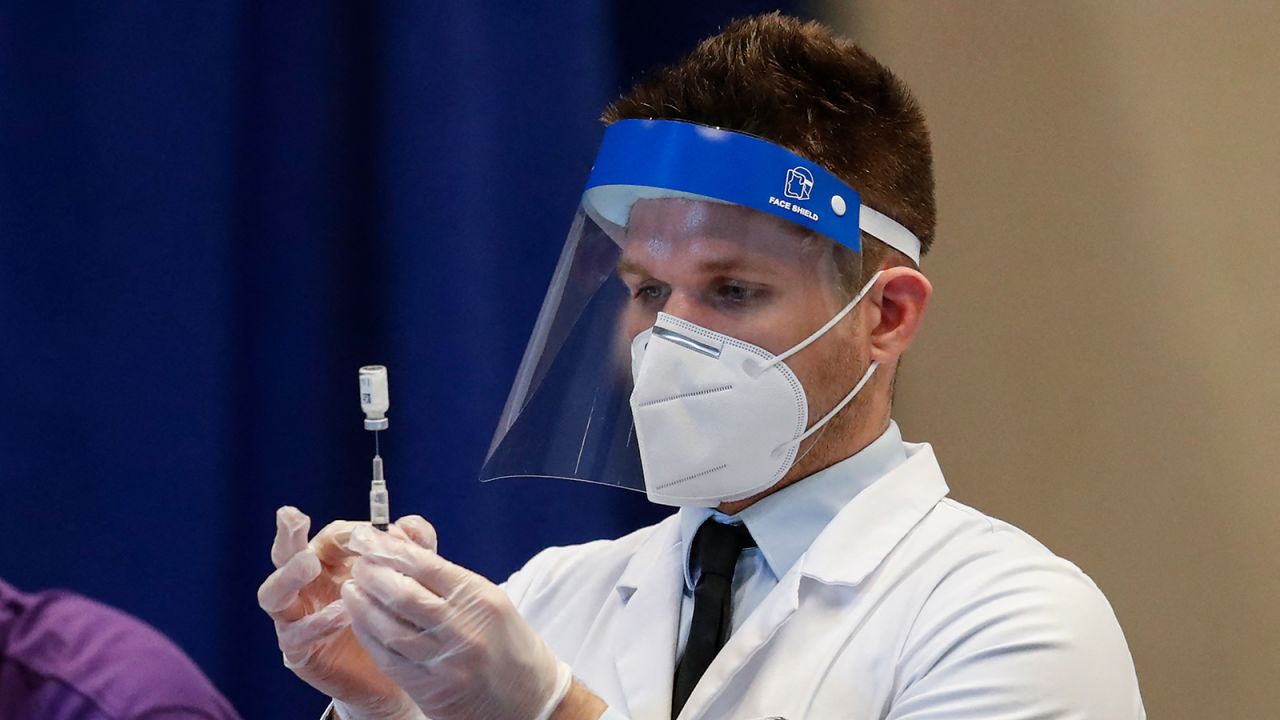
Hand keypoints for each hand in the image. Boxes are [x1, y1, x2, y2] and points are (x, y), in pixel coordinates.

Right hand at [256, 506, 429, 719]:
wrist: (393, 674)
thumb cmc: (392, 619)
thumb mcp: (408, 581)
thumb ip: (412, 551)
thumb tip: (409, 524)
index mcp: (330, 564)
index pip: (329, 537)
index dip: (348, 532)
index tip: (369, 531)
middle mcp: (307, 586)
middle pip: (285, 555)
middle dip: (288, 534)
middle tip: (293, 515)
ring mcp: (296, 618)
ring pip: (273, 594)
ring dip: (289, 576)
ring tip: (309, 564)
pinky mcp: (299, 651)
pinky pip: (296, 634)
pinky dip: (317, 621)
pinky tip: (341, 614)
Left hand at [342, 525, 574, 719]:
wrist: (529, 698)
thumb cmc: (507, 642)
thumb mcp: (489, 598)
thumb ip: (445, 575)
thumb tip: (401, 543)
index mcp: (481, 600)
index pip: (424, 565)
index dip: (388, 549)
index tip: (366, 538)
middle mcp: (464, 630)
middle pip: (402, 594)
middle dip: (372, 574)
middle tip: (357, 562)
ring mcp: (446, 663)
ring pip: (389, 628)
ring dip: (363, 605)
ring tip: (352, 589)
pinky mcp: (431, 690)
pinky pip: (389, 658)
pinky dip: (369, 636)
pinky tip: (360, 620)